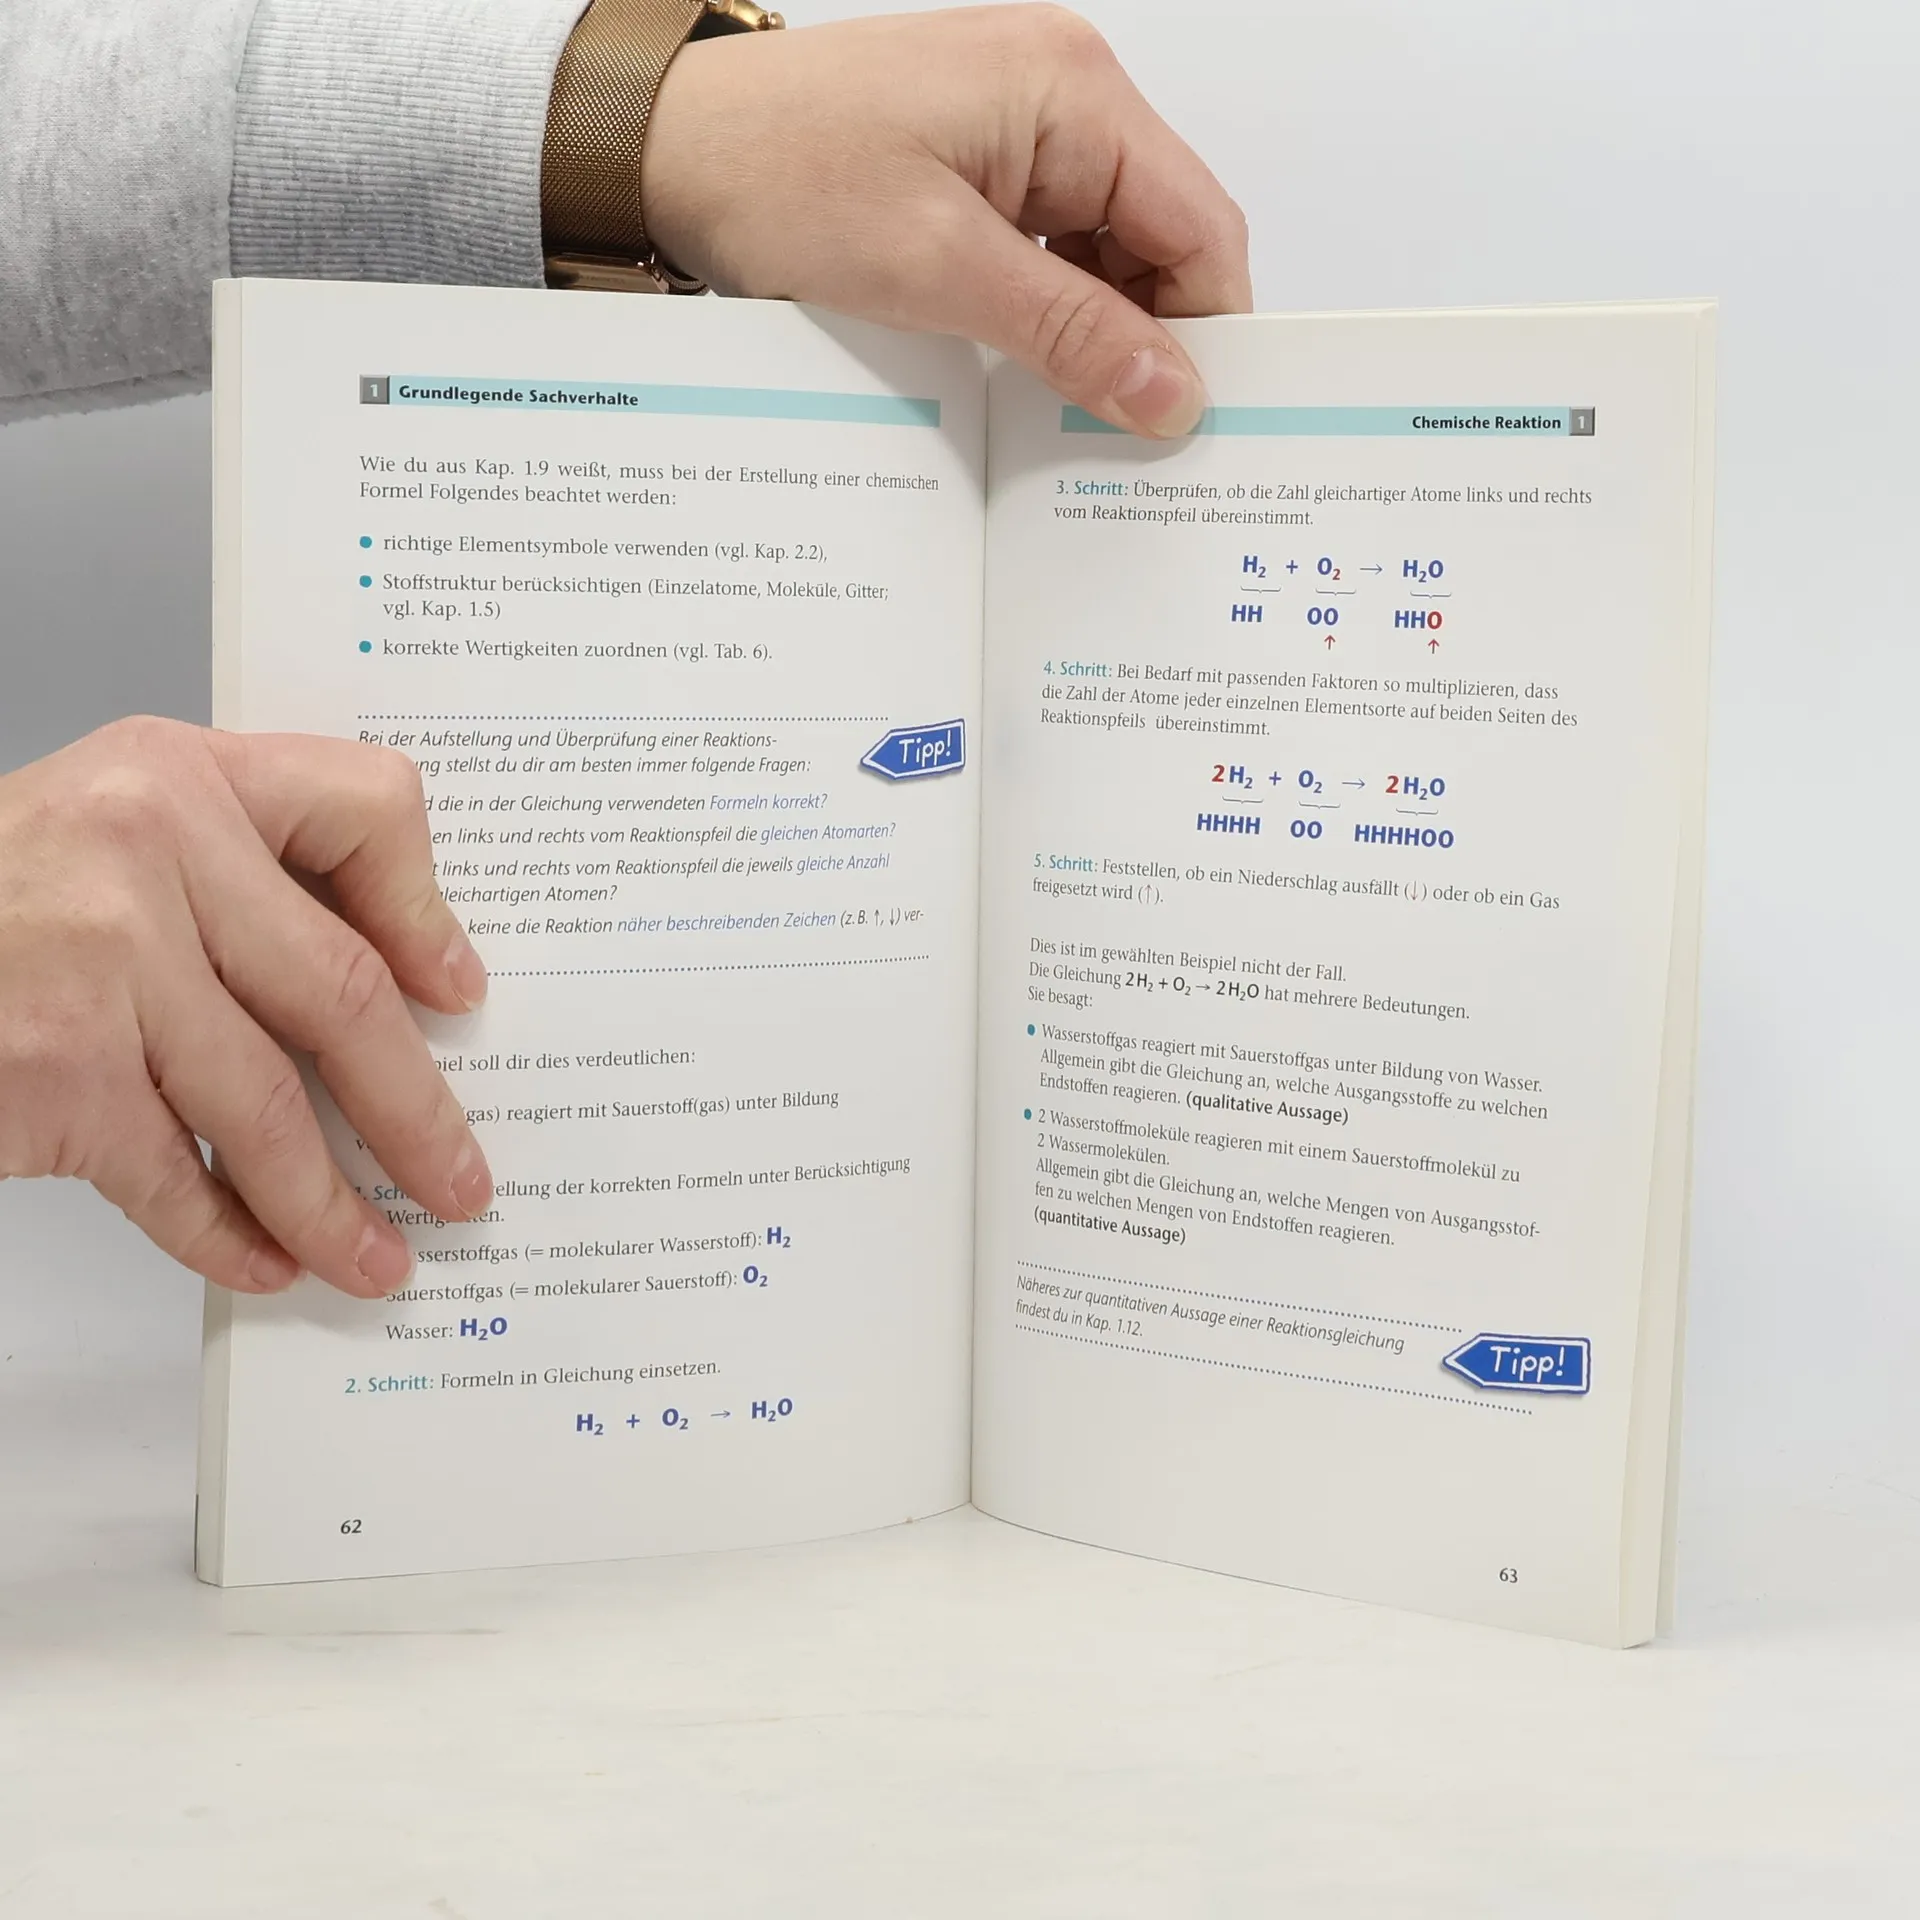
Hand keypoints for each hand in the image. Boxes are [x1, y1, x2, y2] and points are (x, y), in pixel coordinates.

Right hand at [0, 719, 492, 1296]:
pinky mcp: (51, 1070)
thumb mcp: (103, 834)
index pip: (362, 809)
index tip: (460, 995)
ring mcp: (99, 961)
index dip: (428, 913)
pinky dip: (229, 1236)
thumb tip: (387, 993)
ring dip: (334, 1205)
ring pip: (268, 1108)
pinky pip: (174, 1177)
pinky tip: (267, 1263)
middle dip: (415, 1110)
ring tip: (378, 1257)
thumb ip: (228, 879)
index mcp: (177, 775)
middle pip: (343, 993)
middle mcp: (147, 848)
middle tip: (459, 1178)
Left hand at [645, 5, 1250, 436]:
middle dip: (1150, 335)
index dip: (1208, 330)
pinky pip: (1051, 245)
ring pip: (1107, 250)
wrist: (663, 147)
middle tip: (1127, 436)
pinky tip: (1026, 367)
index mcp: (1074, 92)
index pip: (1200, 225)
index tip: (1193, 421)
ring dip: (1095, 330)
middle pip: (1161, 238)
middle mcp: (1063, 93)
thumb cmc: (779, 173)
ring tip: (1068, 410)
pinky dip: (1049, 309)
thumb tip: (1174, 393)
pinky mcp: (980, 161)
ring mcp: (1021, 126)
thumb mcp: (938, 269)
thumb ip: (1071, 332)